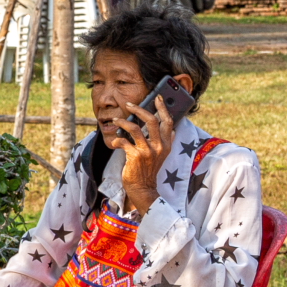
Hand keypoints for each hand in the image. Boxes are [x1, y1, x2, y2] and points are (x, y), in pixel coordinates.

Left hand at [113, 98, 175, 216]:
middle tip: (129, 104)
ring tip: (116, 120)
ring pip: (135, 128)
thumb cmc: (148, 170)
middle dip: (139, 109)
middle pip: (152, 121)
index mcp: (166, 144)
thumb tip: (172, 129)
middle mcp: (159, 146)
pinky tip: (114, 141)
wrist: (143, 188)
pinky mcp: (135, 156)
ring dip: (123, 122)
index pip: (168, 122)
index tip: (158, 98)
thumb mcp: (162, 155)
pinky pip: (123, 141)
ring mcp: (147, 151)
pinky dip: (116, 139)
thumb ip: (166, 141)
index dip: (163, 108)